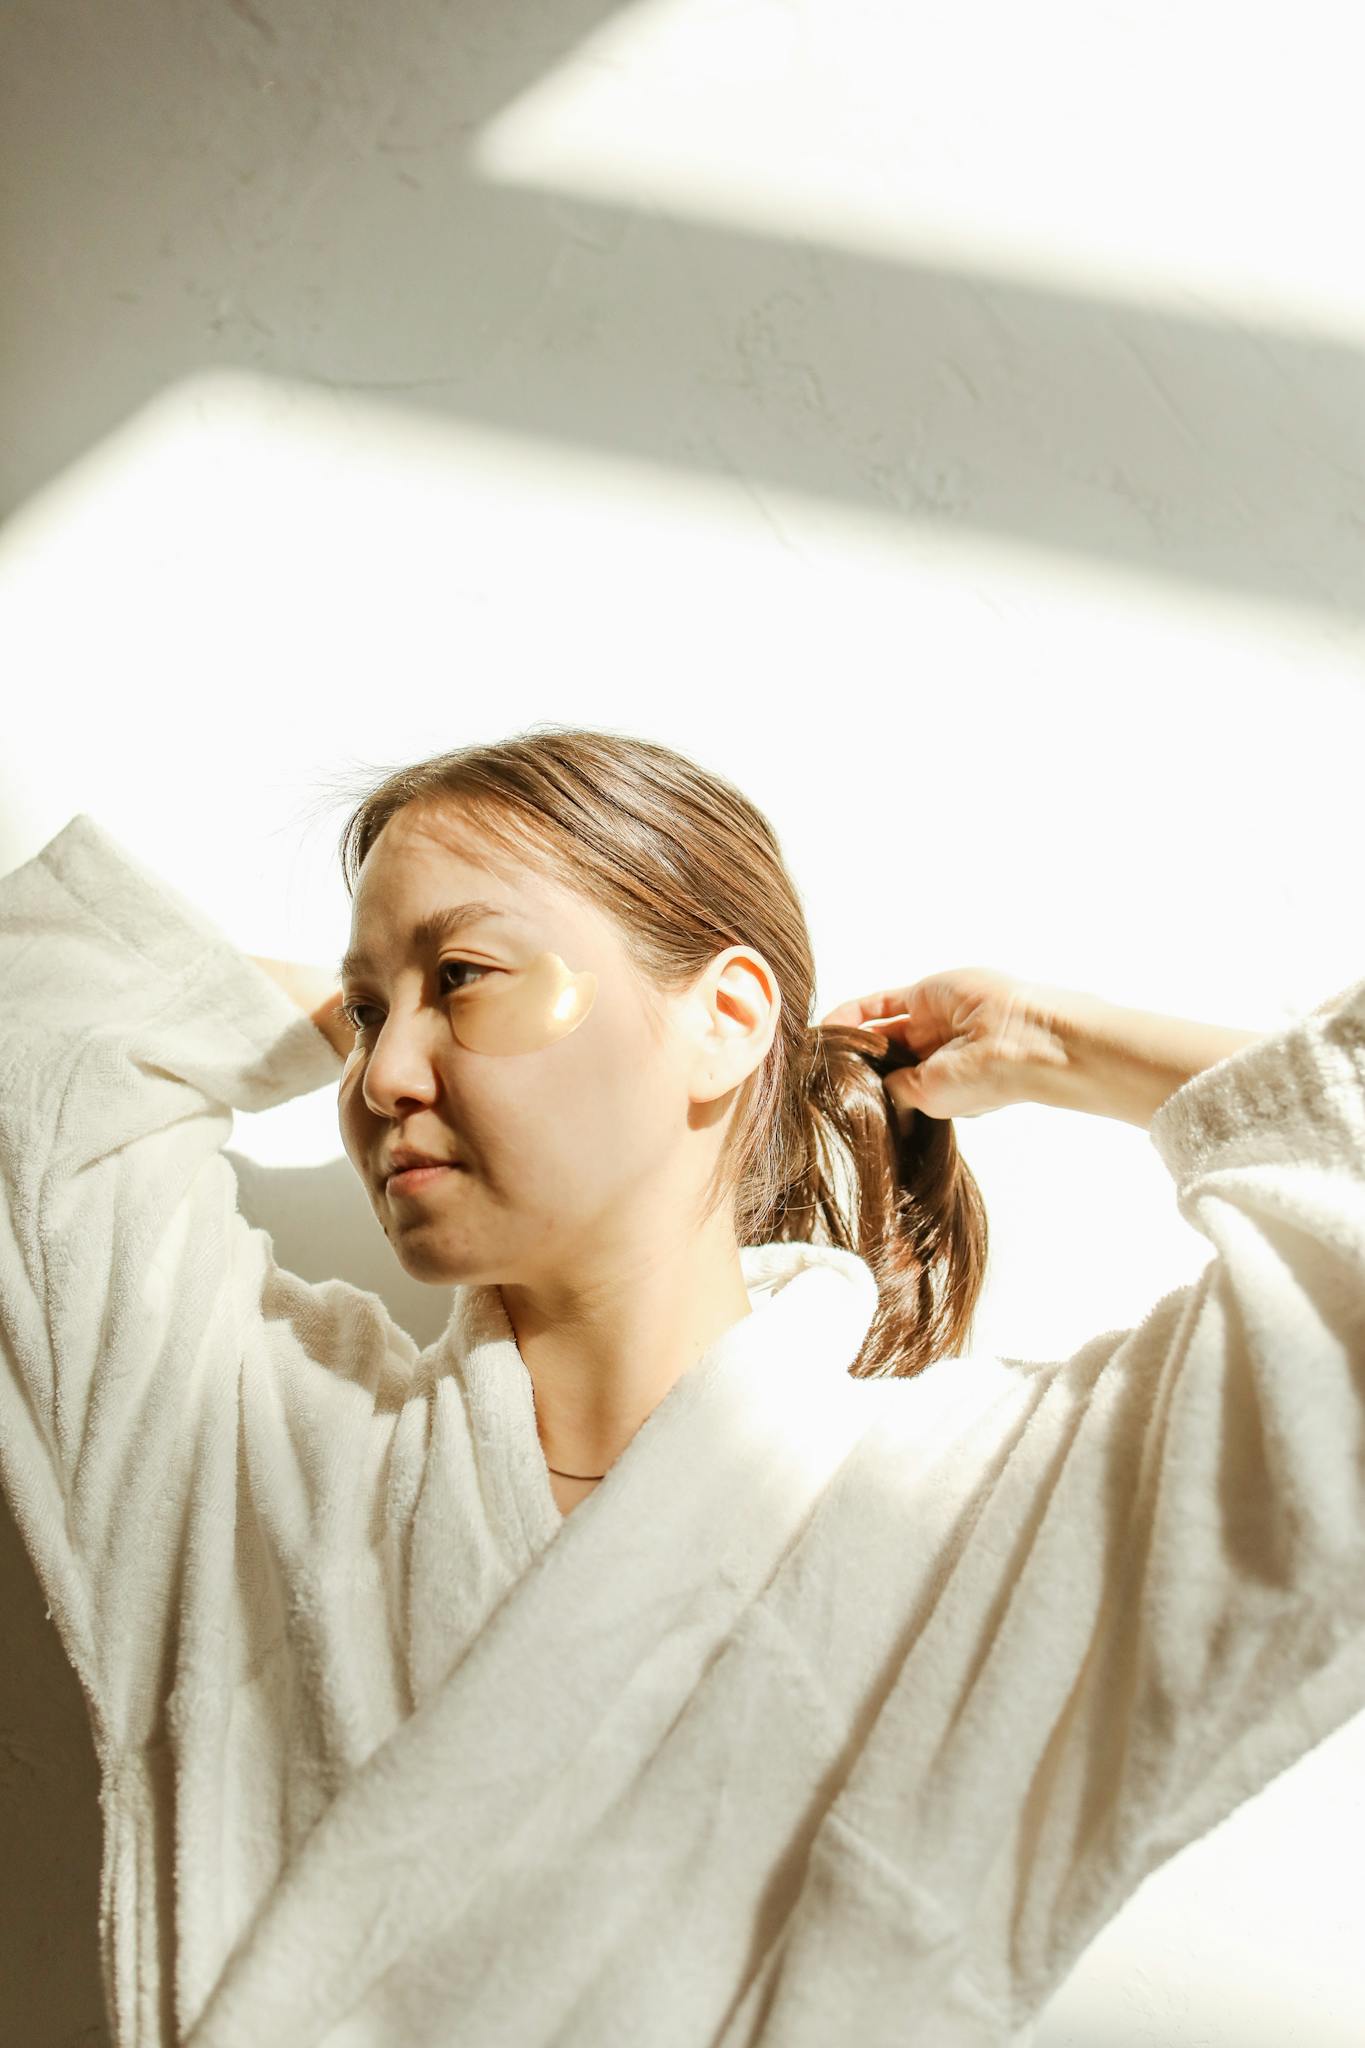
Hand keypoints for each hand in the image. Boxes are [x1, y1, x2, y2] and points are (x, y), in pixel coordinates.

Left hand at [818, 964, 1065, 1122]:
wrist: (1017, 1038)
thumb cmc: (980, 1079)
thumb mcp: (927, 1097)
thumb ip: (893, 1089)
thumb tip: (865, 1084)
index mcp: (940, 1085)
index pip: (894, 1084)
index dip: (866, 1086)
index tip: (832, 1094)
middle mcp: (935, 1054)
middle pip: (883, 1055)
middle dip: (854, 1061)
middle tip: (819, 1070)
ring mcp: (930, 1022)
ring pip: (879, 1027)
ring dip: (849, 1036)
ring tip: (820, 1049)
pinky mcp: (925, 994)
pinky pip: (881, 1002)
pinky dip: (854, 1012)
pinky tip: (829, 1026)